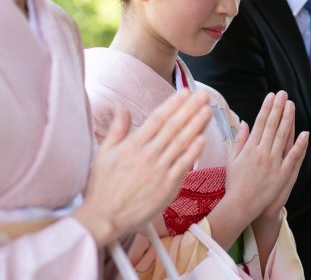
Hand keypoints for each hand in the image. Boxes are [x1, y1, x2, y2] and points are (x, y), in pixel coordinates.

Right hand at [74, 90, 210, 247]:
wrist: (105, 217)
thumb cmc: (103, 187)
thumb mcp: (103, 153)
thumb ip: (116, 129)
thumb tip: (120, 107)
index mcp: (132, 145)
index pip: (157, 119)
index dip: (173, 104)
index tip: (185, 92)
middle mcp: (147, 155)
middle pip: (173, 127)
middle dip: (190, 109)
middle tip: (203, 96)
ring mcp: (158, 171)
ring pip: (181, 143)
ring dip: (196, 125)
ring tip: (208, 111)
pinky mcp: (166, 188)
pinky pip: (183, 166)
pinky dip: (193, 152)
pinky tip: (203, 139)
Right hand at [225, 91, 306, 223]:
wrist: (240, 205)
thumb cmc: (234, 182)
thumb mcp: (232, 159)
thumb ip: (238, 140)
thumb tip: (244, 122)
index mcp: (249, 148)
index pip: (260, 122)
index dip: (267, 108)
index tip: (271, 96)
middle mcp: (261, 152)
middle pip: (272, 126)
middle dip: (278, 108)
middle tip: (283, 94)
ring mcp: (273, 163)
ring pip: (282, 136)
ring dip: (288, 119)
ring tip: (291, 105)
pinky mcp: (282, 175)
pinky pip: (292, 157)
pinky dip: (299, 145)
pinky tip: (304, 133)